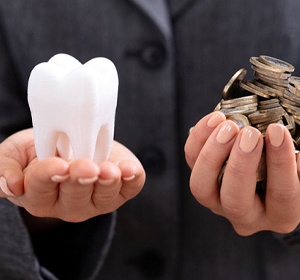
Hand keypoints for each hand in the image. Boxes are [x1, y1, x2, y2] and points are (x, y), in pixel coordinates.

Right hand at [0, 129, 144, 221]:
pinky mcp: (118, 191)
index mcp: (40, 195)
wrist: (72, 144)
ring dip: (108, 183)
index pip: (42, 188)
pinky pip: (129, 190)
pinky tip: (131, 170)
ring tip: (110, 170)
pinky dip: (132, 180)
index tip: (59, 165)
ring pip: (104, 197)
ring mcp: (96, 200)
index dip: (50, 176)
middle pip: (75, 195)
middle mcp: (69, 204)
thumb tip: (11, 186)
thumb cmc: (42, 149)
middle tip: (87, 166)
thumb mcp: (16, 152)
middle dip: (82, 180)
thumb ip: (5, 167)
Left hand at [185, 111, 299, 234]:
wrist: (263, 170)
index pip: (281, 196)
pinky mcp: (201, 179)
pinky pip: (191, 161)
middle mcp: (245, 215)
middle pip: (235, 200)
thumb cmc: (288, 168)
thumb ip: (294, 160)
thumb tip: (281, 137)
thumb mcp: (297, 167)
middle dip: (241, 164)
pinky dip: (199, 139)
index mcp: (279, 214)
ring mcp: (216, 200)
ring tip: (229, 126)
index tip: (277, 131)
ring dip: (213, 153)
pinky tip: (215, 120)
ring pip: (202, 187)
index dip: (280, 164)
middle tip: (249, 134)